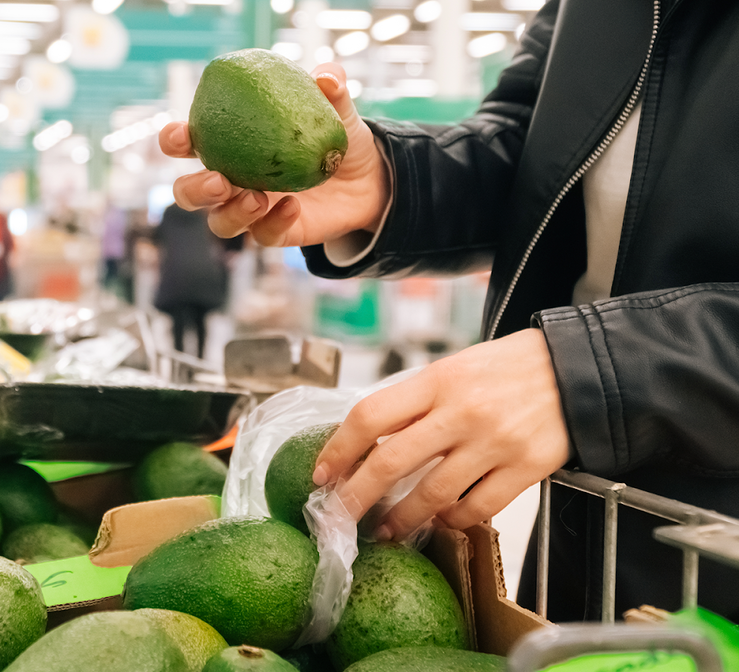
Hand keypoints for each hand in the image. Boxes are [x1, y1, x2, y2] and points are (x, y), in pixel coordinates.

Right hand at [158, 62, 390, 246]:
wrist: (366, 178)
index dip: (174, 140)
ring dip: (231, 213)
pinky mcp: (273, 233)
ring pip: (219, 222)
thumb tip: (326, 78)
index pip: (187, 143)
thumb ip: (330, 88)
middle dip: (194, 189)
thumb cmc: (333, 136)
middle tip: (219, 180)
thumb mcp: (336, 109)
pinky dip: (273, 222)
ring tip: (257, 198)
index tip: (181, 135)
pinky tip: (292, 207)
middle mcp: (230, 181)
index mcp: (227, 144)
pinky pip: (262, 235)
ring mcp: (249, 210)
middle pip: (188, 192)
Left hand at [312, 329, 570, 540]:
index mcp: (436, 380)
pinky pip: (478, 508)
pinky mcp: (526, 468)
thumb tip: (368, 442)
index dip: (338, 449)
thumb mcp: (452, 369)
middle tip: (338, 517)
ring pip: (432, 495)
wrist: (577, 368)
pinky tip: (441, 521)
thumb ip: (415, 401)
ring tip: (386, 530)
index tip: (322, 474)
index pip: (371, 416)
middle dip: (356, 497)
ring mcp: (494, 442)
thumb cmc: (506, 368)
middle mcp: (461, 411)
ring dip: (402, 520)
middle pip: (391, 462)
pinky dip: (453, 520)